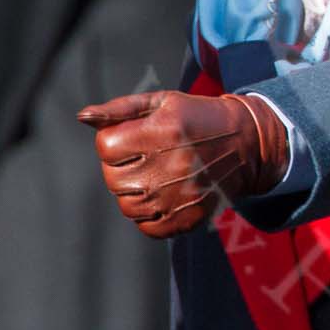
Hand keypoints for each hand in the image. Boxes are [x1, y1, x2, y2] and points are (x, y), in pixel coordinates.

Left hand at [77, 90, 289, 238]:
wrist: (246, 143)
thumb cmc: (197, 118)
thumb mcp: (162, 102)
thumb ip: (120, 109)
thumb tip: (83, 117)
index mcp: (164, 131)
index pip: (106, 147)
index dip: (114, 140)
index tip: (133, 137)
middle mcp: (173, 165)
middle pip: (112, 178)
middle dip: (121, 167)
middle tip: (145, 157)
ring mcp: (181, 195)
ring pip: (126, 205)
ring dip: (132, 192)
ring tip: (154, 176)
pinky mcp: (188, 217)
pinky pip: (147, 227)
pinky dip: (148, 215)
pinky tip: (162, 196)